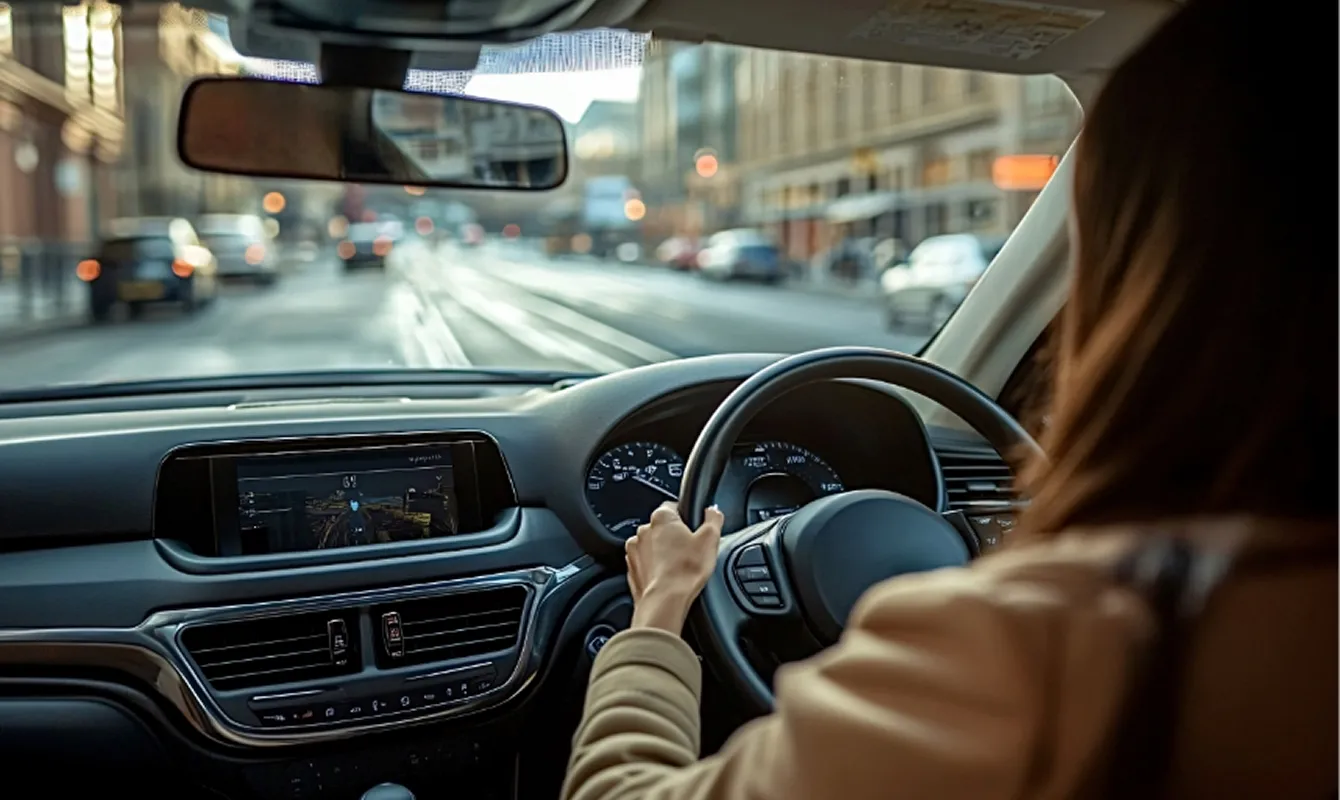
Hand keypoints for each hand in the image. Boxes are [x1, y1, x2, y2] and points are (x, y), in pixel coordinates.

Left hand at [625, 502, 723, 635]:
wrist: (665, 600)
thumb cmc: (685, 570)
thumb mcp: (710, 539)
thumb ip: (713, 518)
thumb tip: (713, 511)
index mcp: (662, 517)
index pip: (674, 507)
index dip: (687, 519)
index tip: (695, 531)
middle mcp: (643, 530)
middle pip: (663, 528)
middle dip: (675, 537)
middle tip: (690, 552)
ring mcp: (634, 551)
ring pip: (653, 546)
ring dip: (663, 553)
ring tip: (679, 567)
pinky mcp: (631, 570)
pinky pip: (645, 564)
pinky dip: (655, 568)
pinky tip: (668, 577)